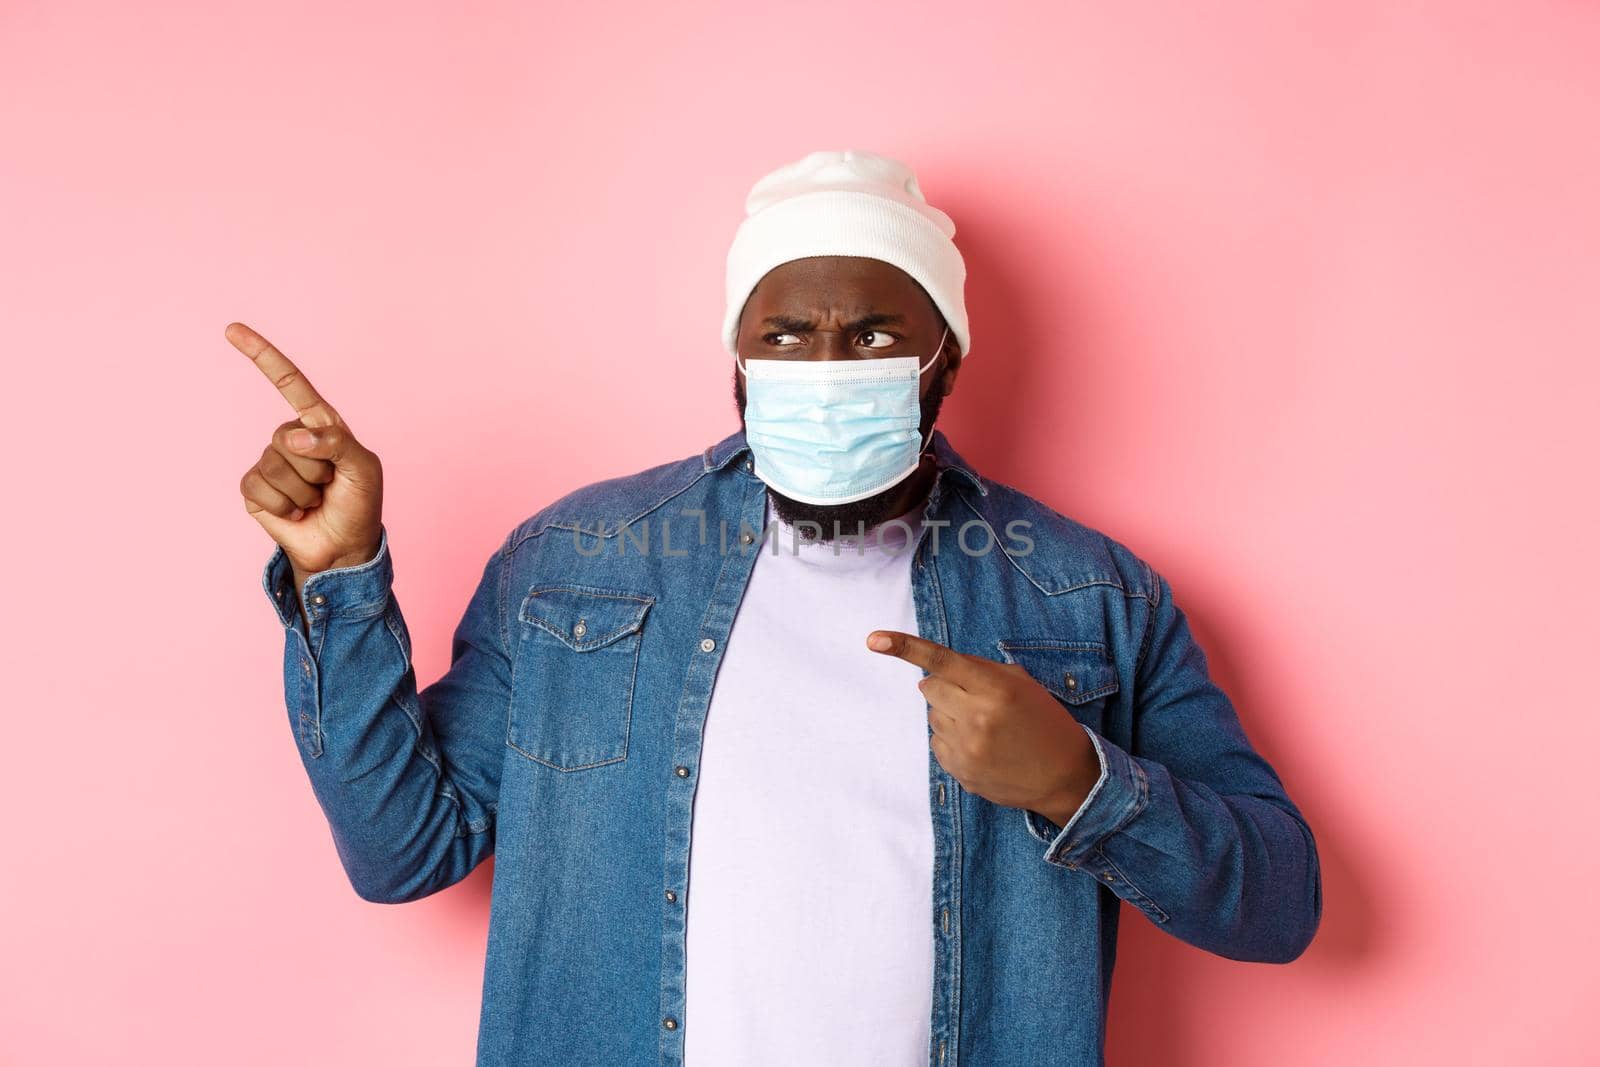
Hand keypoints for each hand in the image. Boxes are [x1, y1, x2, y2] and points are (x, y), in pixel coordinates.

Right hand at [230, 322, 383, 575]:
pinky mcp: (255, 489)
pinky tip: (296, 512)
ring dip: (302, 490)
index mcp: (319, 424)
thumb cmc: (360, 503)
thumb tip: (293, 439)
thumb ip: (336, 444)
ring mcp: (270, 462)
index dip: (262, 355)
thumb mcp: (363, 468)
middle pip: (286, 438)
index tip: (233, 329)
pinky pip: (258, 487)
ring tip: (315, 500)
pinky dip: (283, 505)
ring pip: (274, 466)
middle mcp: (291, 438)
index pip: (289, 382)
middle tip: (329, 485)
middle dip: (314, 468)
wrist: (344, 546)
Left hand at [866, 629, 1100, 826]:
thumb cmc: (1045, 722)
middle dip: (944, 687)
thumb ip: (979, 671)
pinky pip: (936, 743)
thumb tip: (933, 672)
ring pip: (932, 716)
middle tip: (972, 696)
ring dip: (949, 714)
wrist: (1066, 776)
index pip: (942, 661)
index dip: (905, 647)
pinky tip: (980, 745)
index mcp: (995, 689)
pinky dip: (951, 739)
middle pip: (929, 688)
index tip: (874, 639)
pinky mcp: (960, 772)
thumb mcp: (1022, 684)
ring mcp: (966, 748)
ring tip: (984, 726)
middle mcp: (977, 718)